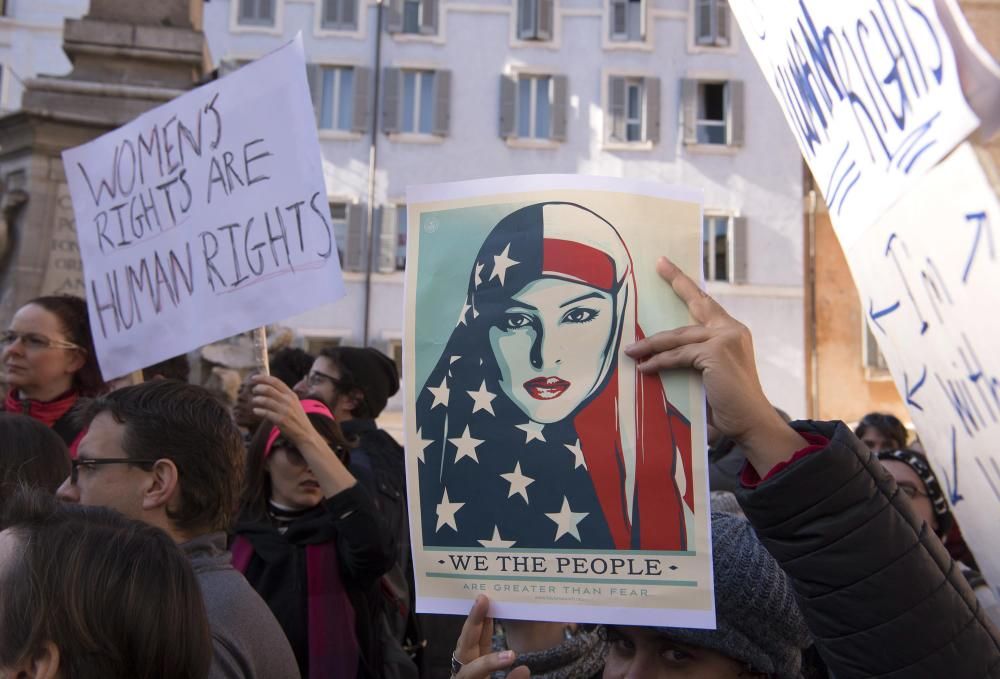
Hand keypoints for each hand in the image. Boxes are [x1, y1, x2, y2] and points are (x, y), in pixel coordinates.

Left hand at [251, 374, 316, 446]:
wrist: (306, 434)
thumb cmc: (297, 418)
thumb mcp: (294, 403)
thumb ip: (283, 395)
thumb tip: (268, 387)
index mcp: (291, 395)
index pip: (276, 381)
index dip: (263, 378)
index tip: (254, 378)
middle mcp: (288, 401)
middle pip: (269, 389)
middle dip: (258, 388)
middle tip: (253, 390)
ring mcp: (285, 410)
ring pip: (265, 400)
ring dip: (257, 399)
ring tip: (254, 401)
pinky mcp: (281, 420)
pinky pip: (265, 413)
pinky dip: (258, 411)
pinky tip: (255, 410)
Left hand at [452, 595, 528, 678]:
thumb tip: (525, 669)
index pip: (475, 668)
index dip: (492, 661)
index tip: (512, 655)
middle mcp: (461, 668)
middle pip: (465, 644)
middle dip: (474, 621)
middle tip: (482, 599)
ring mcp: (464, 662)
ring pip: (469, 639)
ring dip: (477, 620)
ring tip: (486, 601)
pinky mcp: (471, 659)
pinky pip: (476, 642)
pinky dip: (482, 628)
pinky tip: (489, 616)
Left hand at [624, 257, 804, 475]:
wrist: (752, 423)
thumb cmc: (730, 405)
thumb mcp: (710, 374)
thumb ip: (693, 358)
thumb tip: (658, 356)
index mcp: (733, 332)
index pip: (706, 304)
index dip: (686, 285)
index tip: (668, 266)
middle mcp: (732, 330)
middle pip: (696, 304)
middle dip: (677, 283)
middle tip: (659, 265)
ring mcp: (725, 339)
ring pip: (678, 336)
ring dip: (651, 345)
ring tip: (631, 351)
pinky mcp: (715, 352)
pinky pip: (677, 355)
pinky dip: (659, 362)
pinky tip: (644, 368)